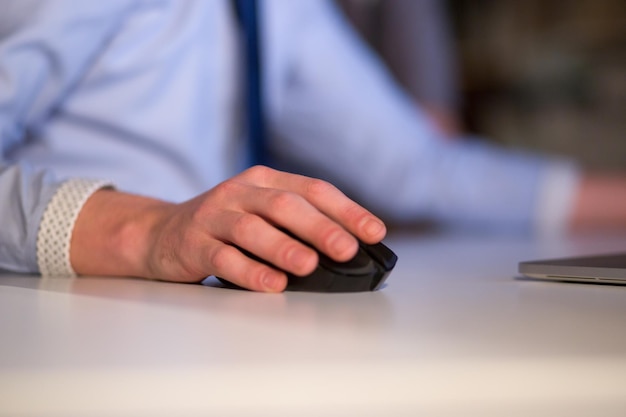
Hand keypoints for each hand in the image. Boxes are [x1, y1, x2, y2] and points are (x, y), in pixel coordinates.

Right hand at [70, 166, 386, 291]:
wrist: (161, 233)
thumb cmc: (225, 226)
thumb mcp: (261, 212)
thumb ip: (297, 223)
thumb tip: (349, 247)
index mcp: (265, 181)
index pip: (313, 189)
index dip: (346, 210)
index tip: (374, 232)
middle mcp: (240, 193)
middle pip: (284, 205)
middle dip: (319, 228)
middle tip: (346, 249)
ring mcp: (214, 216)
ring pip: (252, 229)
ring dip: (284, 248)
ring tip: (309, 266)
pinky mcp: (193, 244)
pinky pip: (223, 258)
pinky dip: (249, 272)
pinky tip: (272, 285)